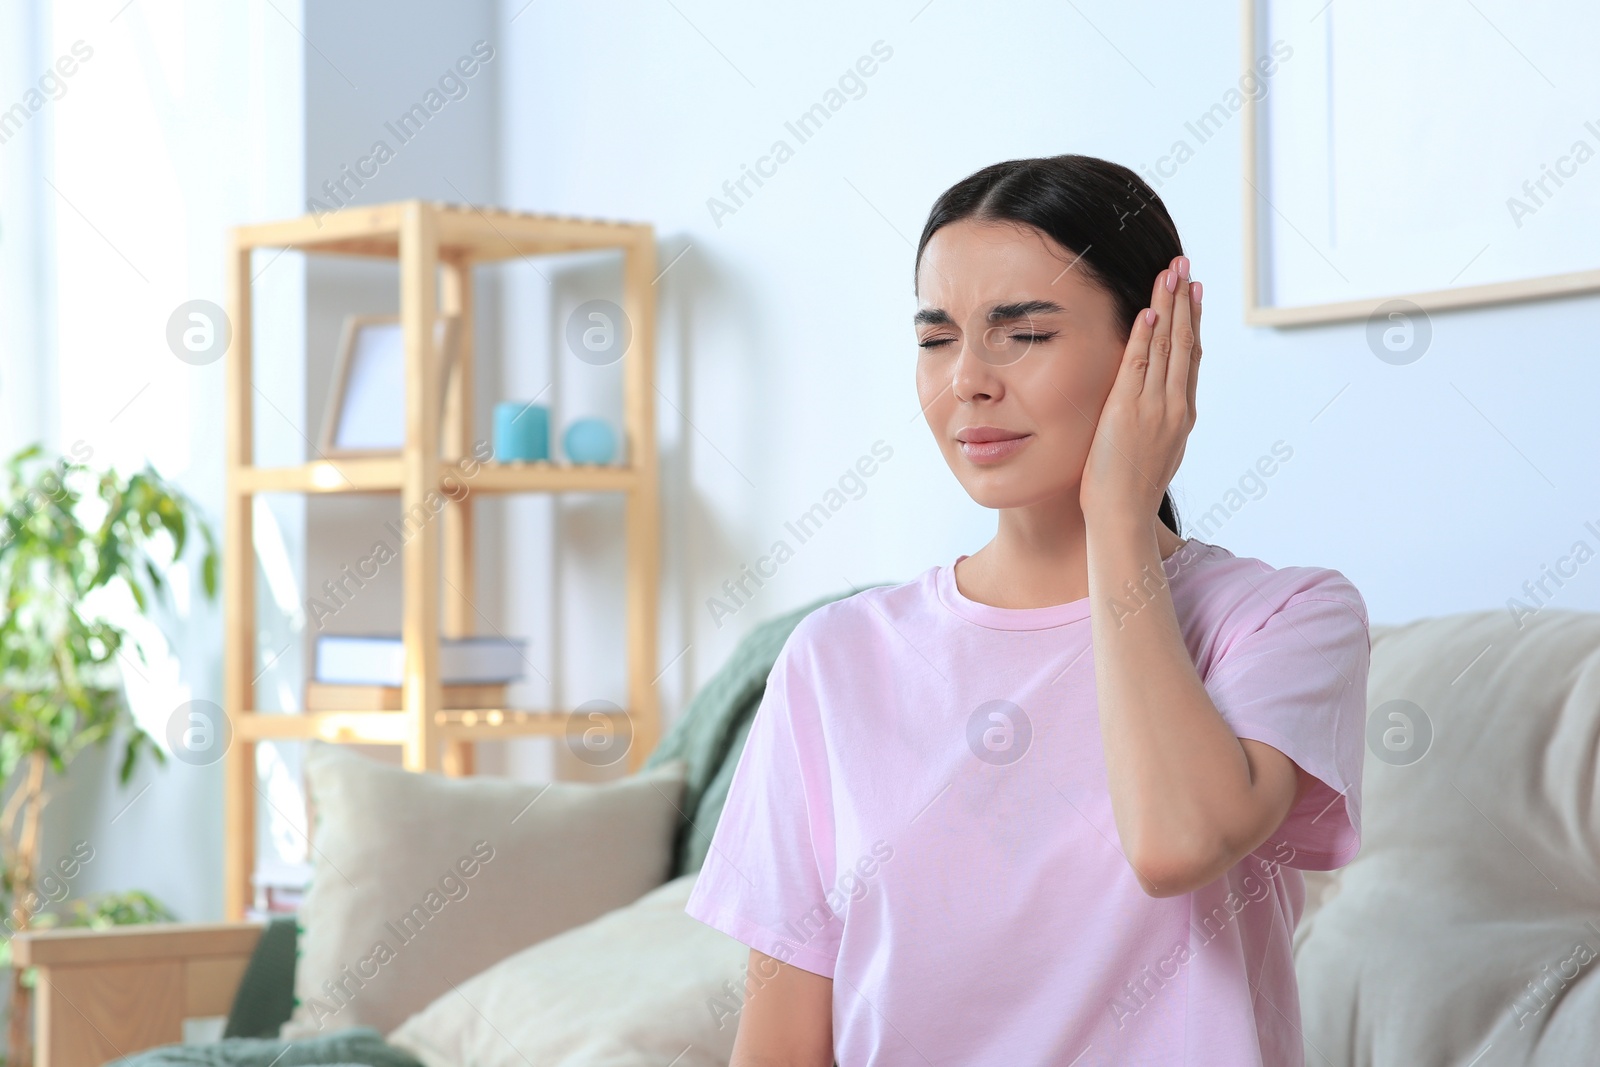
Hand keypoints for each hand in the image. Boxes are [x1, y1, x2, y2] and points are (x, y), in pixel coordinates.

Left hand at [1079, 255, 1201, 523]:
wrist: (1122, 517)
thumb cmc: (1127, 494)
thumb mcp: (1150, 454)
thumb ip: (1154, 428)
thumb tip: (1149, 416)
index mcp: (1180, 416)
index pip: (1189, 359)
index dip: (1192, 323)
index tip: (1193, 294)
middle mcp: (1175, 406)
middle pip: (1185, 343)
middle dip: (1185, 302)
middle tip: (1187, 267)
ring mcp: (1156, 407)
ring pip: (1168, 346)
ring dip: (1169, 305)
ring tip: (1173, 273)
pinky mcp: (1131, 410)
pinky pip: (1141, 363)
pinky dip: (1147, 335)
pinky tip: (1149, 308)